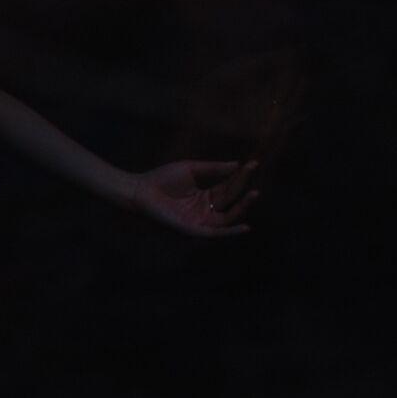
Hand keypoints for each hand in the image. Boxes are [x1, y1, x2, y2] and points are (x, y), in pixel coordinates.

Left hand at [127, 155, 258, 237]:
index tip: (254, 164)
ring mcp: (198, 221)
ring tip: (254, 195)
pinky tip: (245, 226)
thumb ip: (214, 169)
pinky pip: (214, 234)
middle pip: (230, 203)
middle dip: (244, 194)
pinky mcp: (191, 230)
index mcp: (205, 197)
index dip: (241, 177)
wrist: (140, 190)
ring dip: (242, 209)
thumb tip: (238, 164)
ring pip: (226, 219)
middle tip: (256, 184)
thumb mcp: (192, 170)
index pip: (229, 188)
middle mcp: (204, 211)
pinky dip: (230, 232)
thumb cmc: (161, 179)